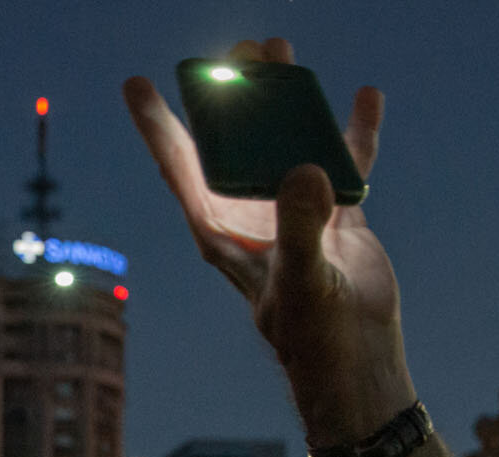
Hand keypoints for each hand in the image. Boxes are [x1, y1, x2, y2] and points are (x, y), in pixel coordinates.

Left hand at [123, 40, 414, 443]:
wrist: (356, 365)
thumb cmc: (315, 338)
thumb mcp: (302, 281)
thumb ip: (298, 226)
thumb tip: (303, 170)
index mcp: (222, 232)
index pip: (181, 169)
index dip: (158, 126)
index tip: (136, 85)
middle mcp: (250, 217)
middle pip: (232, 142)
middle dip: (229, 95)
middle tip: (233, 48)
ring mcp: (292, 214)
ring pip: (283, 143)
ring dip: (283, 101)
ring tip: (282, 52)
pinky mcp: (335, 219)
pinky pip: (343, 164)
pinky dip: (352, 133)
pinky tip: (361, 97)